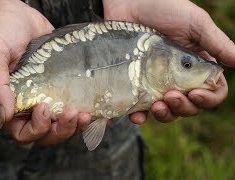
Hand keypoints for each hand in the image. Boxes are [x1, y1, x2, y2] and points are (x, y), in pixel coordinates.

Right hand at [0, 0, 89, 144]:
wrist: (19, 14)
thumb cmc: (0, 31)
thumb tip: (5, 114)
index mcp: (12, 103)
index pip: (23, 133)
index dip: (36, 129)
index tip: (44, 108)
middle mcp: (31, 104)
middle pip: (48, 134)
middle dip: (62, 130)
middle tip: (74, 114)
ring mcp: (50, 96)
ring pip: (64, 124)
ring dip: (76, 125)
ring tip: (86, 113)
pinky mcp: (65, 86)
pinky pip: (77, 106)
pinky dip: (88, 112)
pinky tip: (98, 109)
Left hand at [103, 0, 232, 122]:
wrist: (129, 2)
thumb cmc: (163, 8)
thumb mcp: (194, 23)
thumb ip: (216, 43)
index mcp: (197, 65)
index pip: (211, 91)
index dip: (208, 99)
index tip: (196, 94)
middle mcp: (178, 77)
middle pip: (189, 106)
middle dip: (184, 108)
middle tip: (171, 97)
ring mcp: (155, 81)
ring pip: (167, 110)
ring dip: (165, 115)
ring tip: (157, 105)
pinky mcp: (135, 82)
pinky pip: (139, 106)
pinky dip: (140, 116)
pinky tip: (137, 116)